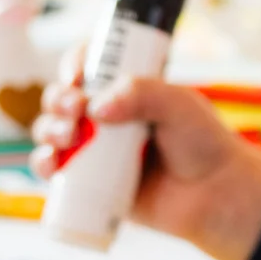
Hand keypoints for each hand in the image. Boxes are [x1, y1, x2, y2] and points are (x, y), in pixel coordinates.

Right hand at [30, 48, 260, 259]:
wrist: (216, 195)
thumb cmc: (203, 144)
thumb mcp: (179, 105)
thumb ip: (143, 93)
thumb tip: (97, 106)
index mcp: (127, 89)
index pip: (89, 64)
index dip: (74, 63)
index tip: (77, 73)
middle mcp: (106, 116)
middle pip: (63, 97)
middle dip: (58, 98)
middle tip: (75, 108)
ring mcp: (96, 150)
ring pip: (54, 130)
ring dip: (49, 128)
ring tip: (69, 137)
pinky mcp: (90, 183)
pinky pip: (56, 170)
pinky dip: (44, 164)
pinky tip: (51, 164)